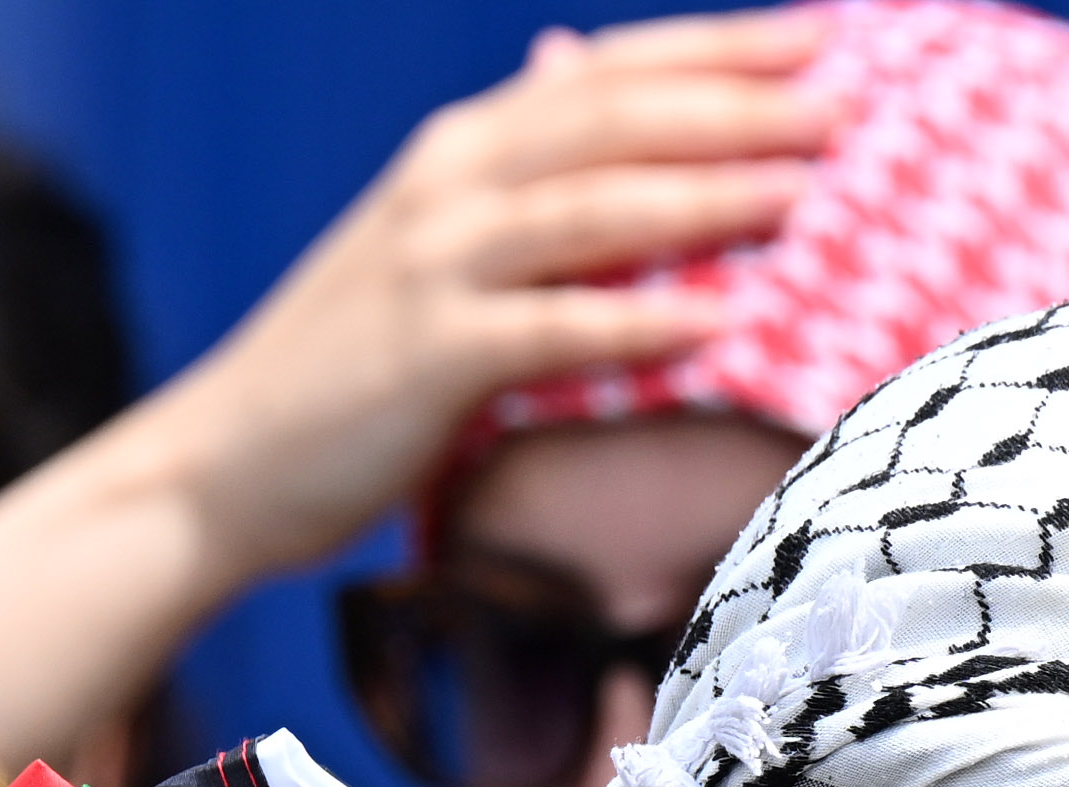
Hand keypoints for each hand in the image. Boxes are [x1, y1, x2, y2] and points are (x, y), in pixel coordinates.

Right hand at [143, 18, 838, 586]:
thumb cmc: (353, 366)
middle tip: (841, 102)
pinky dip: (635, 323)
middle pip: (612, 122)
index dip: (715, 48)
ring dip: (702, 196)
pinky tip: (718, 320)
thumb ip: (522, 181)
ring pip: (590, 210)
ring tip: (800, 192)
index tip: (819, 36)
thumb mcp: (438, 249)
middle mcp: (449, 184)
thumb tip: (585, 92)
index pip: (606, 75)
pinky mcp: (428, 356)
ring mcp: (435, 266)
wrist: (227, 460)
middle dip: (734, 107)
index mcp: (462, 150)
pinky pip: (551, 330)